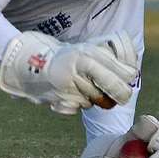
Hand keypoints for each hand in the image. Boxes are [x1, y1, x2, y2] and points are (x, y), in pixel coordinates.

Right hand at [0, 31, 137, 113]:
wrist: (27, 60)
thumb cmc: (63, 55)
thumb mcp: (85, 49)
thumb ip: (107, 59)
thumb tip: (131, 75)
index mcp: (86, 57)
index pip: (118, 75)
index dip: (127, 81)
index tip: (129, 81)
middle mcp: (77, 73)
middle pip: (109, 93)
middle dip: (116, 96)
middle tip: (119, 96)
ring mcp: (67, 89)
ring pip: (94, 102)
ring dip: (94, 98)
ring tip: (84, 85)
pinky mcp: (58, 101)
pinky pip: (78, 108)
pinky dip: (78, 103)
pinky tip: (72, 93)